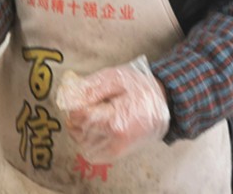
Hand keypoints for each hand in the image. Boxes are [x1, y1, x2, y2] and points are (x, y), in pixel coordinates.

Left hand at [55, 55, 169, 161]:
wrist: (163, 102)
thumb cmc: (139, 87)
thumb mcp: (115, 78)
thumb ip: (92, 88)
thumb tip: (69, 97)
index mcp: (115, 121)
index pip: (79, 117)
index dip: (74, 105)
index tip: (80, 97)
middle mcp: (115, 141)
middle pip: (78, 132)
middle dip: (75, 117)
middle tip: (85, 104)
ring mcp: (116, 150)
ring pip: (83, 144)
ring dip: (79, 129)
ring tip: (91, 114)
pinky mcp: (117, 154)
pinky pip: (93, 153)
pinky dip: (87, 140)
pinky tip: (94, 126)